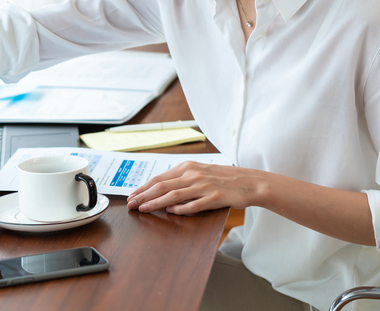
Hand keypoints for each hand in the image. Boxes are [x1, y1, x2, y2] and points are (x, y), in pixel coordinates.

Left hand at [126, 161, 259, 214]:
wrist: (249, 182)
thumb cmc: (223, 178)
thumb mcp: (201, 172)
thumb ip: (182, 178)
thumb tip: (162, 188)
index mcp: (188, 167)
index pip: (160, 177)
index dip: (144, 187)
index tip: (132, 195)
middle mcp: (194, 174)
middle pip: (163, 185)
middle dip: (144, 195)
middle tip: (131, 204)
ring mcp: (204, 186)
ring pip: (174, 195)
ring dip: (156, 202)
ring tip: (144, 209)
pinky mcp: (215, 198)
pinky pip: (194, 204)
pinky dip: (181, 208)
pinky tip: (171, 212)